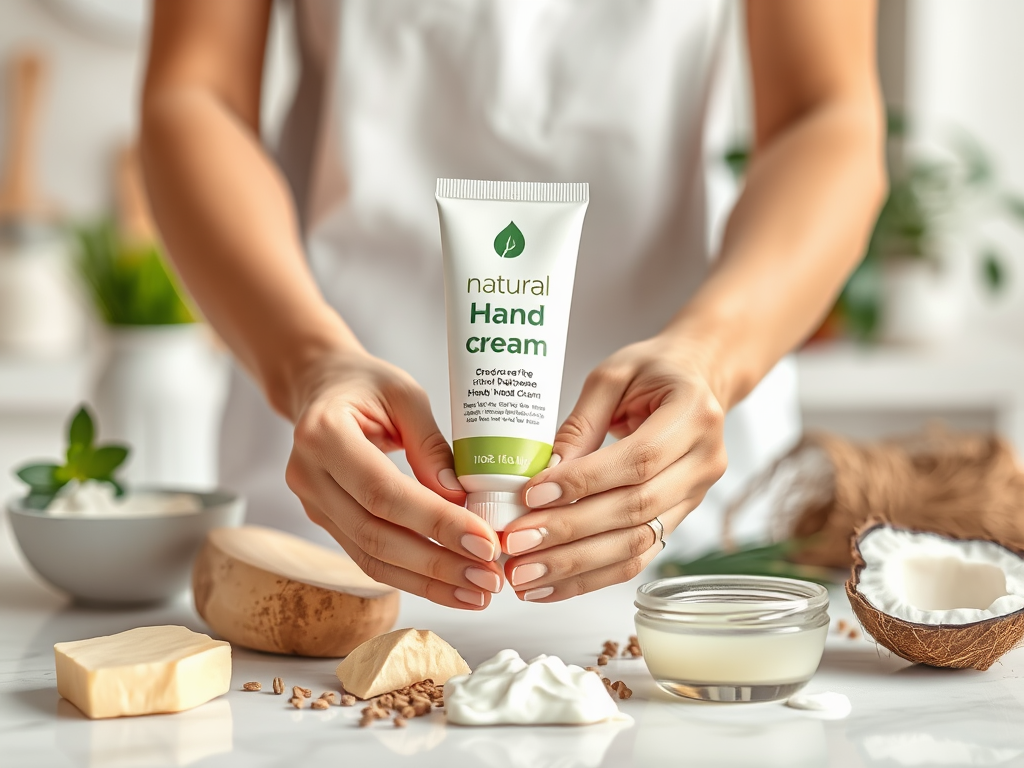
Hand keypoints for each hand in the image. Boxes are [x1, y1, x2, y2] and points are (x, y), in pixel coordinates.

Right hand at [285, 349, 503, 608]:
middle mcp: (309, 475)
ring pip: (371, 557)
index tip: (484, 541)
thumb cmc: (365, 383)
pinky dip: (412, 577)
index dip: (435, 521)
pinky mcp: (326, 521)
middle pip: (376, 535)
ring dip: (428, 582)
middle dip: (437, 563)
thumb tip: (461, 497)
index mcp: (323, 434)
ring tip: (478, 593)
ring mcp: (313, 504)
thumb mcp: (404, 394)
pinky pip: (369, 557)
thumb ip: (430, 444)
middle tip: (489, 578)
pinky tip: (451, 587)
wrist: (321, 386)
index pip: (383, 492)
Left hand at [501, 336, 728, 600]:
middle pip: (636, 509)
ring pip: (636, 544)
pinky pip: (636, 557)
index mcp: (693, 414)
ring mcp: (696, 496)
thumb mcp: (613, 376)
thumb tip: (542, 473)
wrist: (700, 380)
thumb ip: (580, 424)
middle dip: (571, 531)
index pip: (638, 459)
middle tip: (517, 543)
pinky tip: (550, 586)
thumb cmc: (654, 371)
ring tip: (525, 575)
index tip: (533, 494)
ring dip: (576, 566)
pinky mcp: (678, 519)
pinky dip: (591, 578)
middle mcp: (703, 462)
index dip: (585, 482)